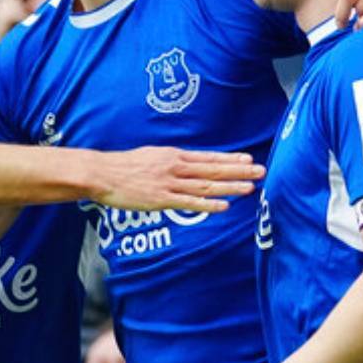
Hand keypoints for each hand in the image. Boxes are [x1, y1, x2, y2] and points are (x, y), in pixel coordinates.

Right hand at [87, 147, 261, 212]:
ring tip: (250, 188)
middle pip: (213, 170)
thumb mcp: (151, 156)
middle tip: (260, 171)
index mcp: (174, 156)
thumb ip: (170, 161)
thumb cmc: (123, 166)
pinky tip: (224, 206)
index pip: (208, 157)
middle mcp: (176, 167)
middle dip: (239, 171)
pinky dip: (208, 205)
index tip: (248, 159)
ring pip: (206, 185)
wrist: (102, 173)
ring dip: (230, 187)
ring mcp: (169, 183)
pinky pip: (189, 203)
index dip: (230, 159)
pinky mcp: (161, 199)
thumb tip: (185, 165)